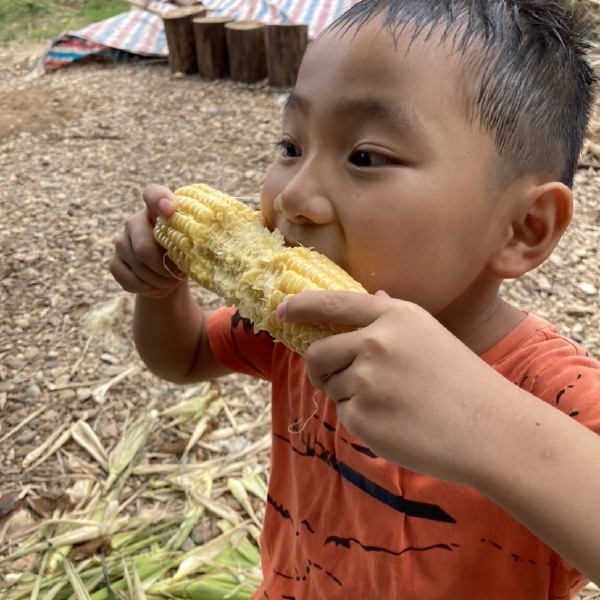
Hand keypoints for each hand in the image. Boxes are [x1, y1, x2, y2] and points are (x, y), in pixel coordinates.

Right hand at [109, 184, 185, 297]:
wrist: (168, 274)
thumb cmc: (185, 253)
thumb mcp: (193, 244)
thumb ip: (195, 239)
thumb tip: (201, 246)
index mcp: (158, 211)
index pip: (153, 194)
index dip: (160, 199)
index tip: (171, 208)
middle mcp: (134, 222)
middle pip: (143, 247)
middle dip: (164, 268)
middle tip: (177, 276)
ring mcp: (121, 242)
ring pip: (138, 267)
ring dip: (159, 281)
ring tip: (171, 281)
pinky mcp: (114, 263)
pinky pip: (129, 280)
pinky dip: (148, 289)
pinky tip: (157, 287)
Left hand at [277, 291, 507, 482]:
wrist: (490, 428)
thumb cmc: (462, 381)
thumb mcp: (429, 335)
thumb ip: (391, 317)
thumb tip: (370, 297)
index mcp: (394, 316)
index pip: (333, 303)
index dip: (301, 306)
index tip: (283, 310)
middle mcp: (375, 342)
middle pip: (318, 352)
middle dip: (320, 368)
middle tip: (335, 380)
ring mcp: (367, 380)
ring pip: (331, 386)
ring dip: (350, 395)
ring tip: (392, 403)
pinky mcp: (363, 417)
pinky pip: (345, 415)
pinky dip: (362, 420)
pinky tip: (396, 423)